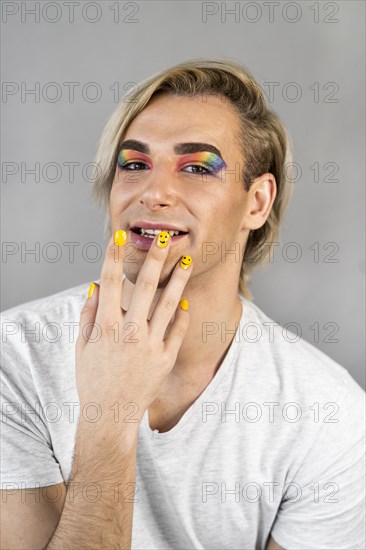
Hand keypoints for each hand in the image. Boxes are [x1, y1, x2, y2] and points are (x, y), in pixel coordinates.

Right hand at [75, 230, 191, 434]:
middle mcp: (130, 333)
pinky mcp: (165, 359)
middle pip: (144, 287)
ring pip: (167, 304)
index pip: (110, 283)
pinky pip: (177, 330)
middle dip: (154, 258)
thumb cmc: (92, 381)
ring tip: (187, 260)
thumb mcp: (82, 348)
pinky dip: (181, 313)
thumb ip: (89, 317)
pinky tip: (185, 298)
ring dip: (178, 279)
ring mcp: (150, 346)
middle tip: (163, 237)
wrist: (110, 416)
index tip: (119, 236)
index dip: (113, 257)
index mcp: (106, 328)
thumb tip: (95, 287)